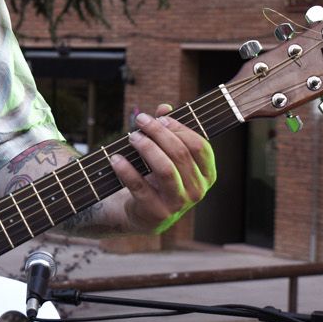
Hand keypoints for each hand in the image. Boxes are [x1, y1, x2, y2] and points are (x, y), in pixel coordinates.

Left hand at [108, 103, 216, 230]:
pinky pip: (140, 186)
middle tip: (140, 121)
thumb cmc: (158, 177)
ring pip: (165, 169)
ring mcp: (178, 204)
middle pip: (180, 154)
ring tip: (132, 137)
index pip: (200, 146)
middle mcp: (197, 191)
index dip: (180, 128)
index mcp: (207, 174)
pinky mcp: (156, 213)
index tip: (160, 119)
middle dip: (158, 133)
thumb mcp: (166, 155)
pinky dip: (126, 170)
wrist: (143, 214)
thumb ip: (167, 130)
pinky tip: (115, 158)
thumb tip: (164, 107)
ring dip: (146, 148)